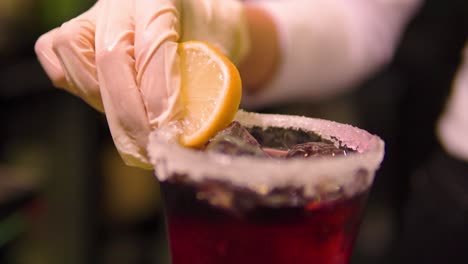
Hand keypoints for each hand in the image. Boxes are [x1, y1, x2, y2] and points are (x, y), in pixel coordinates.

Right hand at [34, 0, 248, 168]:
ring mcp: (92, 17)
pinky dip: (83, 92)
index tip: (170, 128)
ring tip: (136, 131)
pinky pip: (61, 66)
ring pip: (76, 61)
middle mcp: (120, 3)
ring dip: (107, 107)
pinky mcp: (73, 36)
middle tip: (151, 146)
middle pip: (110, 57)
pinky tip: (111, 108)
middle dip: (131, 114)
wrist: (193, 20)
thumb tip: (194, 133)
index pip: (152, 43)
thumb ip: (207, 83)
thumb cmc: (208, 34)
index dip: (159, 92)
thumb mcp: (219, 52)